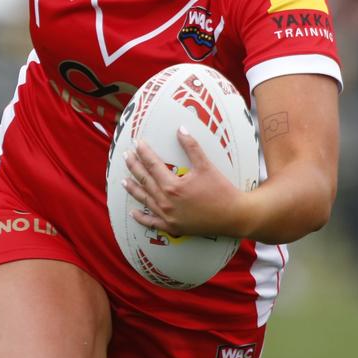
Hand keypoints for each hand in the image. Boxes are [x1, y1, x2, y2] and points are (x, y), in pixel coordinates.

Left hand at [122, 127, 246, 237]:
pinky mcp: (172, 227)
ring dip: (133, 189)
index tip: (137, 143)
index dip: (144, 152)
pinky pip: (152, 223)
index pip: (152, 165)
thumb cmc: (221, 190)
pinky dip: (141, 218)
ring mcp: (168, 216)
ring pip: (145, 200)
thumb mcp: (206, 166)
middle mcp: (166, 202)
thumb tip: (180, 129)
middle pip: (145, 180)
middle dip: (134, 166)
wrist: (234, 216)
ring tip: (123, 179)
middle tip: (126, 155)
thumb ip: (191, 147)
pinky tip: (133, 213)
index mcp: (172, 186)